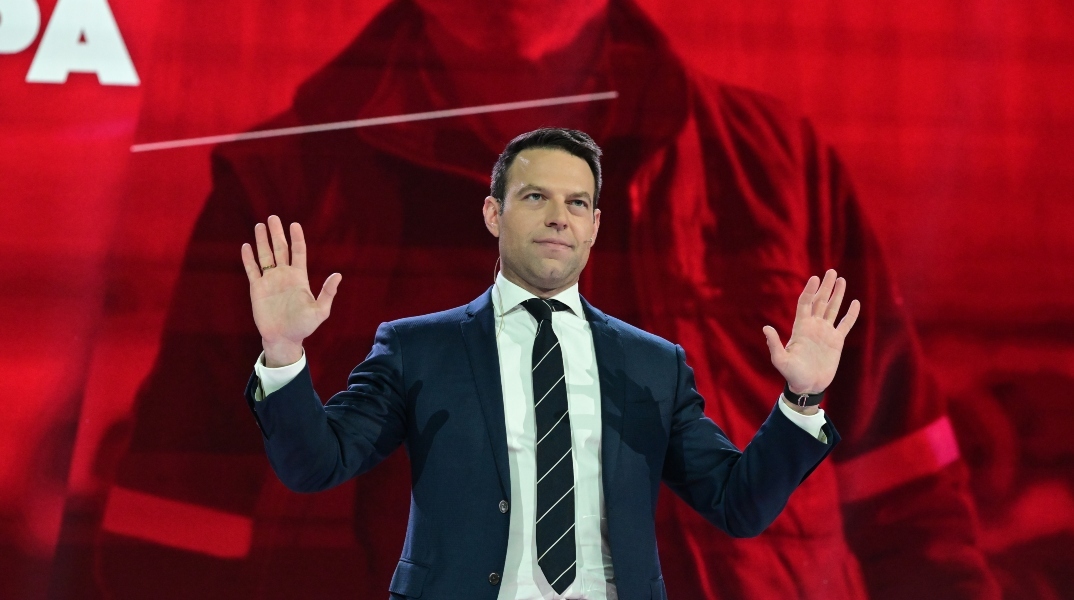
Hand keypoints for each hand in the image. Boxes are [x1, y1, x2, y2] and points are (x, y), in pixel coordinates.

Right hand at [241, 215, 340, 366]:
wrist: (284, 338)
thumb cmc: (304, 326)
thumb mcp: (320, 311)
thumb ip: (327, 293)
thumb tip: (338, 275)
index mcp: (299, 277)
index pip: (298, 252)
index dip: (296, 238)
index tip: (294, 224)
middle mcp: (284, 275)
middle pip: (280, 249)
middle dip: (276, 234)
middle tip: (273, 218)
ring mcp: (270, 281)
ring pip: (265, 256)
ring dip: (262, 241)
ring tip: (260, 225)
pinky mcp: (257, 289)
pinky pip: (252, 270)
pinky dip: (249, 259)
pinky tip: (247, 246)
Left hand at [763, 269, 860, 403]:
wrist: (807, 386)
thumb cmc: (792, 375)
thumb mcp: (780, 360)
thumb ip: (774, 344)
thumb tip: (766, 328)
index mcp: (800, 327)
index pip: (805, 303)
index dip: (810, 290)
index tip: (815, 278)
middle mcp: (813, 326)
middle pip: (819, 301)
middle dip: (825, 287)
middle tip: (831, 271)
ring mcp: (825, 332)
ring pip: (832, 309)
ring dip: (837, 295)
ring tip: (841, 280)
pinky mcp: (836, 341)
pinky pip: (845, 324)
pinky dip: (851, 314)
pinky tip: (855, 303)